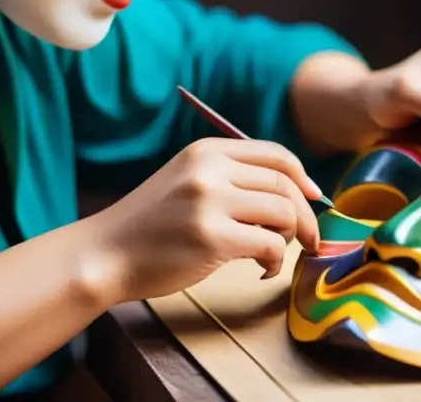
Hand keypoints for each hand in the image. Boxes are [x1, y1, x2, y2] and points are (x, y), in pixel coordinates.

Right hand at [90, 137, 322, 302]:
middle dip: (305, 214)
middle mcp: (210, 170)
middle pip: (285, 183)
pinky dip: (275, 261)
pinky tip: (260, 270)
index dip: (303, 176)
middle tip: (308, 239)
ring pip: (283, 212)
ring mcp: (210, 203)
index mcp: (206, 151)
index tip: (314, 197)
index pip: (275, 154)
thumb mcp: (186, 181)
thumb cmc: (150, 224)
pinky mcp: (212, 238)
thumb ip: (229, 178)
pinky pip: (270, 245)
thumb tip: (290, 193)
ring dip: (290, 238)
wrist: (106, 253)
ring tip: (272, 254)